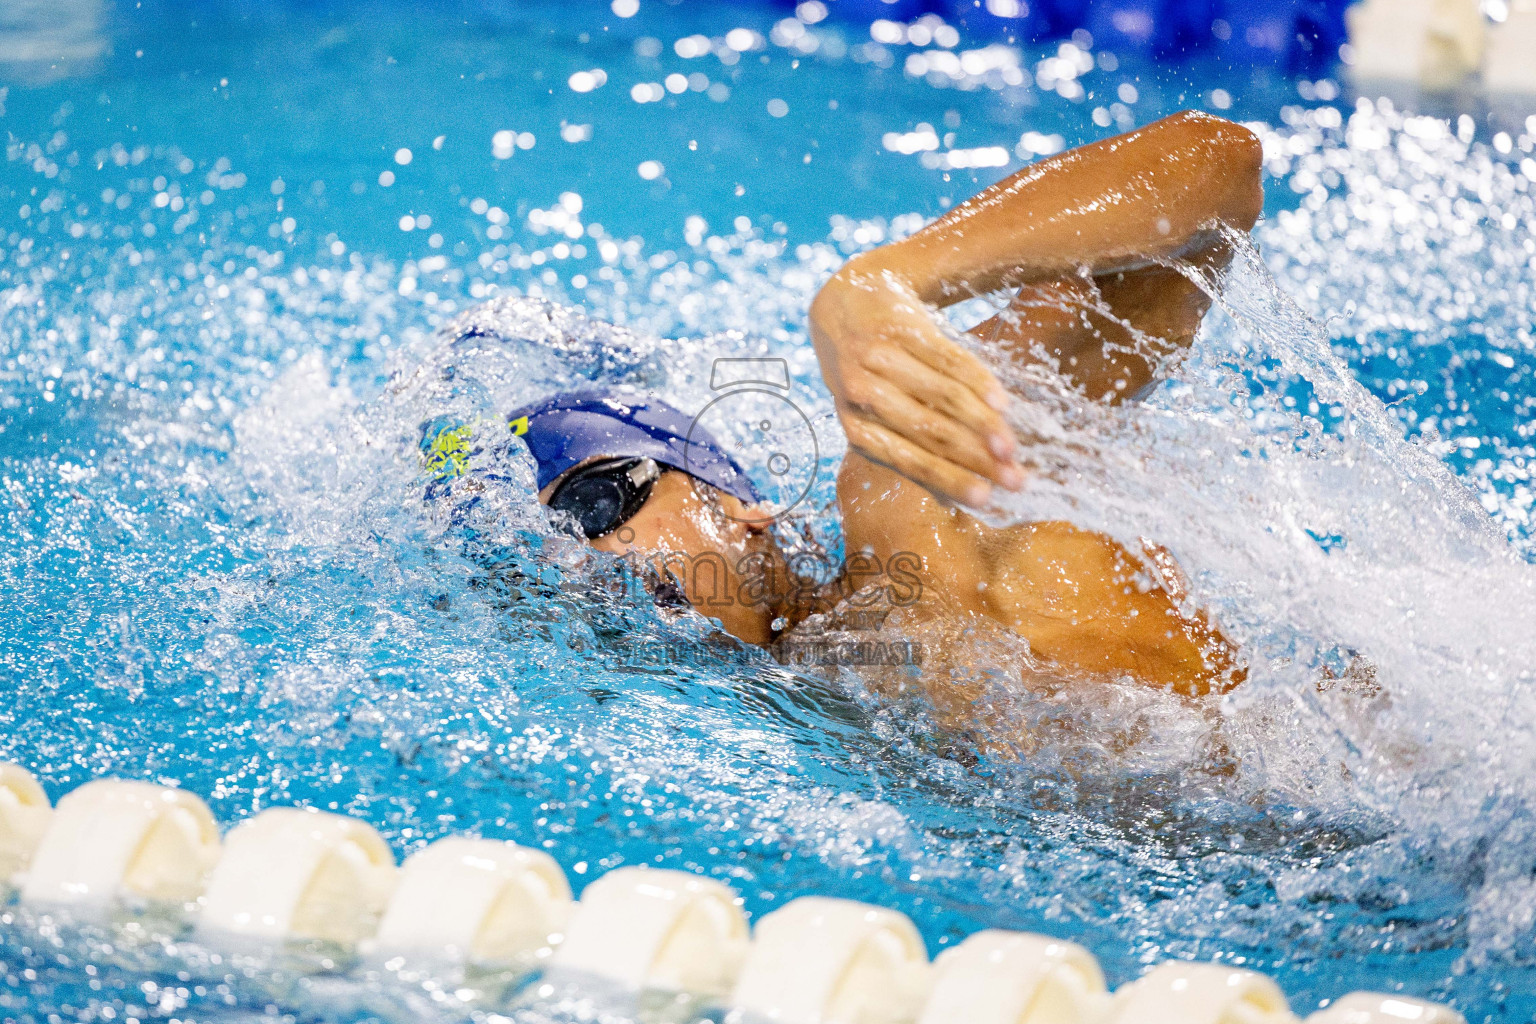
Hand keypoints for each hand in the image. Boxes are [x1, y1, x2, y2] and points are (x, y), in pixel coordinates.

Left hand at [809, 254, 1024, 505]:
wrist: (844, 300)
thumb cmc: (870, 373)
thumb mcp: (874, 413)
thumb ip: (909, 449)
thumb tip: (957, 499)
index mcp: (856, 426)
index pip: (909, 461)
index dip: (950, 480)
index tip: (986, 500)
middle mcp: (862, 394)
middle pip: (930, 433)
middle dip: (976, 461)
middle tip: (1016, 480)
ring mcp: (880, 358)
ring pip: (942, 398)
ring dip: (983, 425)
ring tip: (1012, 447)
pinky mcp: (901, 327)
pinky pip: (948, 359)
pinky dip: (979, 382)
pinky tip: (1003, 402)